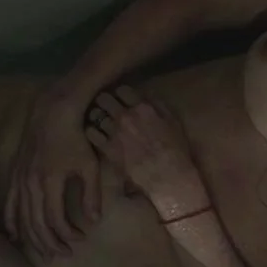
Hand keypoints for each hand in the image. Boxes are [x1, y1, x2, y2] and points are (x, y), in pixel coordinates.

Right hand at [3, 89, 103, 257]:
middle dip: (50, 243)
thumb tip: (94, 221)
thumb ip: (91, 194)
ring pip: (22, 217)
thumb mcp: (89, 165)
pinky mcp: (15, 176)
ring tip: (44, 253)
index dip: (67, 234)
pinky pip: (10, 204)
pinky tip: (14, 236)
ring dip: (33, 238)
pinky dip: (12, 221)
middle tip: (63, 255)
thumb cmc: (75, 137)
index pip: (55, 219)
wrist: (52, 112)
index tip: (80, 239)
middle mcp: (30, 184)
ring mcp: (19, 180)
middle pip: (36, 223)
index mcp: (50, 182)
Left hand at [83, 86, 209, 217]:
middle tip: (107, 108)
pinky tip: (96, 134)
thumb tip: (144, 95)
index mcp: (143, 107)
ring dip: (97, 116)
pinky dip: (92, 131)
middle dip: (104, 101)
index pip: (122, 89)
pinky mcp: (108, 148)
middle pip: (103, 98)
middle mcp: (126, 116)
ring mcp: (115, 132)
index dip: (120, 94)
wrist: (168, 176)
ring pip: (94, 114)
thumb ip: (157, 105)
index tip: (121, 99)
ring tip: (99, 121)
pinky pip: (91, 133)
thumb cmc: (175, 149)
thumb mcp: (172, 121)